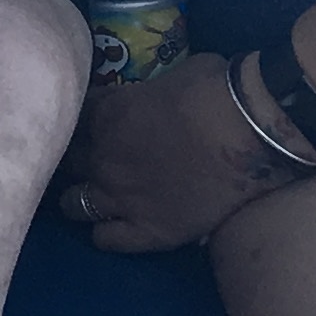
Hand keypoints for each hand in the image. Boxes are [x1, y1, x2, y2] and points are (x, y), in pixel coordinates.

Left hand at [59, 51, 300, 253]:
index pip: (69, 120)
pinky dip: (108, 232)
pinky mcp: (148, 231)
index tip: (89, 126)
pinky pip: (105, 239)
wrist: (250, 130)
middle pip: (65, 161)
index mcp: (104, 113)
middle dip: (75, 160)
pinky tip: (119, 225)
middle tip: (92, 161)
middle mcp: (101, 157)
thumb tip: (152, 96)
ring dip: (82, 198)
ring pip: (74, 204)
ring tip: (97, 196)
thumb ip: (146, 92)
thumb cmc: (215, 89)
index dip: (77, 123)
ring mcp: (120, 197)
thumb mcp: (169, 76)